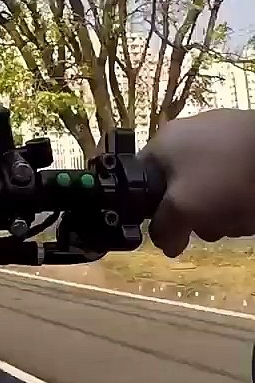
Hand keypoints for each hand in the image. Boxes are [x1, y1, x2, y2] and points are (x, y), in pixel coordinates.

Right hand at [138, 108, 254, 256]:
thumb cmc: (224, 176)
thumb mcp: (183, 208)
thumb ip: (164, 229)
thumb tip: (166, 245)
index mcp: (162, 145)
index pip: (139, 183)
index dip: (151, 210)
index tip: (174, 227)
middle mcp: (187, 137)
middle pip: (180, 190)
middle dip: (198, 215)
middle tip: (215, 225)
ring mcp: (221, 138)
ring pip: (212, 187)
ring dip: (225, 210)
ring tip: (243, 216)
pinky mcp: (249, 145)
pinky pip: (236, 178)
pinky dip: (244, 195)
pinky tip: (254, 204)